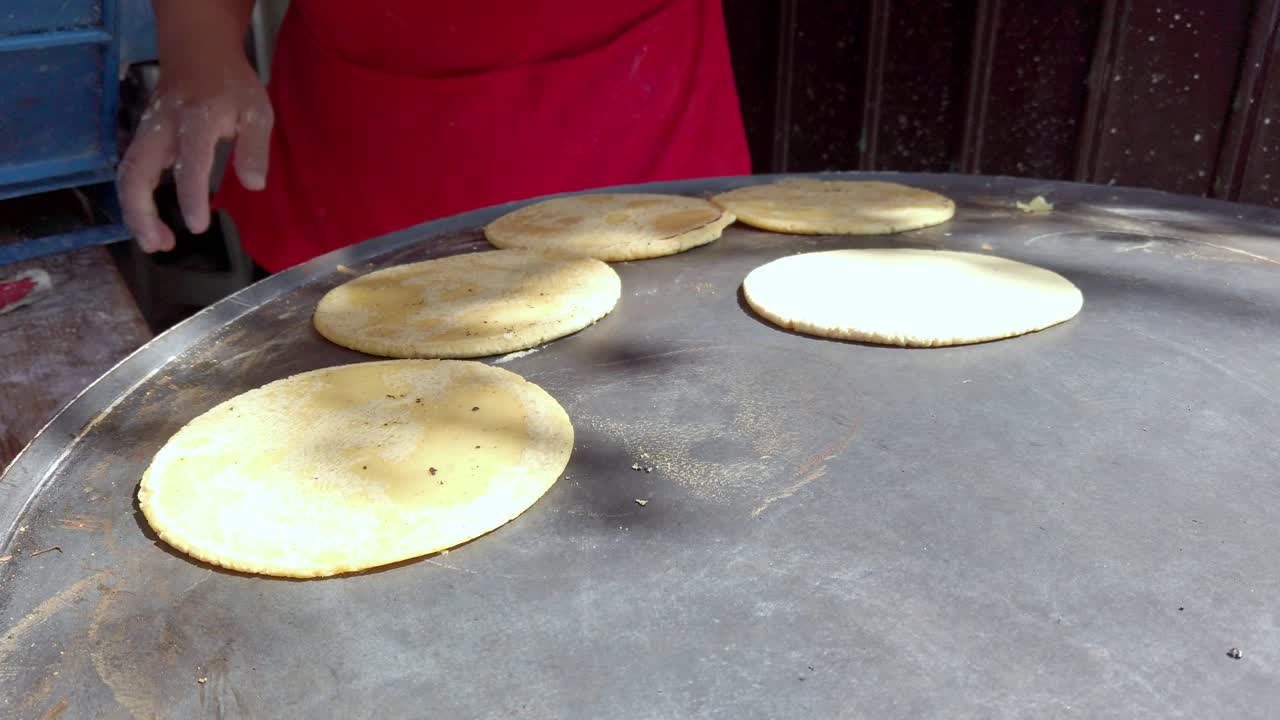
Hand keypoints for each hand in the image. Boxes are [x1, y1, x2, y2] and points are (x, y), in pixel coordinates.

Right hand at [118, 59, 273, 252]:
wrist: (197, 51)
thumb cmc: (231, 85)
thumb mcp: (257, 111)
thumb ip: (255, 148)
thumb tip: (254, 185)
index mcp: (196, 120)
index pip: (189, 163)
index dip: (190, 196)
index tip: (196, 226)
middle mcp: (162, 128)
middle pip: (135, 173)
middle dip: (140, 213)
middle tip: (158, 246)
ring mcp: (146, 132)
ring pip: (127, 176)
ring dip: (135, 212)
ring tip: (157, 243)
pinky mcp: (142, 139)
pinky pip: (131, 172)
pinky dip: (136, 201)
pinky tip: (154, 223)